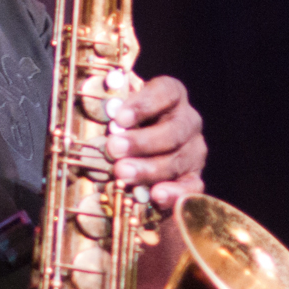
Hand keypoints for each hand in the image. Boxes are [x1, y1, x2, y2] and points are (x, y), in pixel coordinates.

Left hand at [105, 75, 206, 208]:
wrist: (134, 156)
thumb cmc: (122, 128)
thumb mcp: (116, 115)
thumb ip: (110, 115)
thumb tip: (94, 124)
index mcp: (171, 97)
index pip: (166, 92)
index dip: (144, 104)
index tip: (120, 118)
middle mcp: (187, 122)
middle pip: (174, 130)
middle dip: (142, 142)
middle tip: (114, 148)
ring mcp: (193, 151)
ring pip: (178, 160)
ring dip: (149, 169)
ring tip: (123, 173)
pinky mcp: (193, 178)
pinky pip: (191, 188)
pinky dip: (174, 193)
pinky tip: (156, 195)